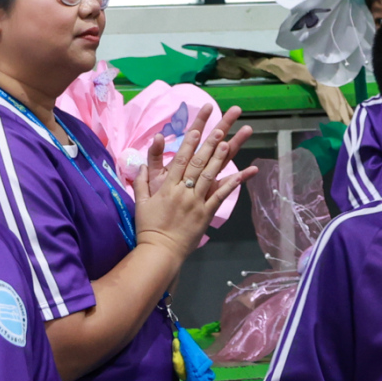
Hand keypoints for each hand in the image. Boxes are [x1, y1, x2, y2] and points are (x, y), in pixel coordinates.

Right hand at [133, 108, 255, 258]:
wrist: (159, 251)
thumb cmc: (148, 227)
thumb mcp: (140, 202)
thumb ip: (141, 182)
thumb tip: (142, 165)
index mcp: (167, 187)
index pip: (179, 161)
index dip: (188, 145)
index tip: (196, 130)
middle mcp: (182, 192)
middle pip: (197, 164)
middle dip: (208, 145)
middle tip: (218, 129)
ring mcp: (196, 202)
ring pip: (209, 176)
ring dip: (219, 158)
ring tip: (227, 143)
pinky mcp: (206, 214)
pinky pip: (220, 197)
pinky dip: (231, 185)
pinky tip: (241, 174)